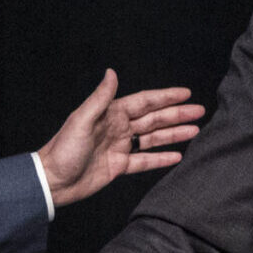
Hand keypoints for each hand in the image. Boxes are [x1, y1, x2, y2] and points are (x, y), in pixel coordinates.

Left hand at [36, 69, 205, 207]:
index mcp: (111, 114)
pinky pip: (145, 160)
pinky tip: (177, 155)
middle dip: (177, 114)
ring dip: (174, 134)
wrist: (52, 180)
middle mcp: (118, 128)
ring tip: (195, 130)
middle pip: (154, 118)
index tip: (186, 93)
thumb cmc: (63, 149)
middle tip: (199, 110)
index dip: (166, 97)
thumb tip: (112, 72)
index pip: (145, 102)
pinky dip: (161, 158)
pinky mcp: (119, 166)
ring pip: (153, 138)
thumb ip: (100, 98)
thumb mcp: (82, 120)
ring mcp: (120, 147)